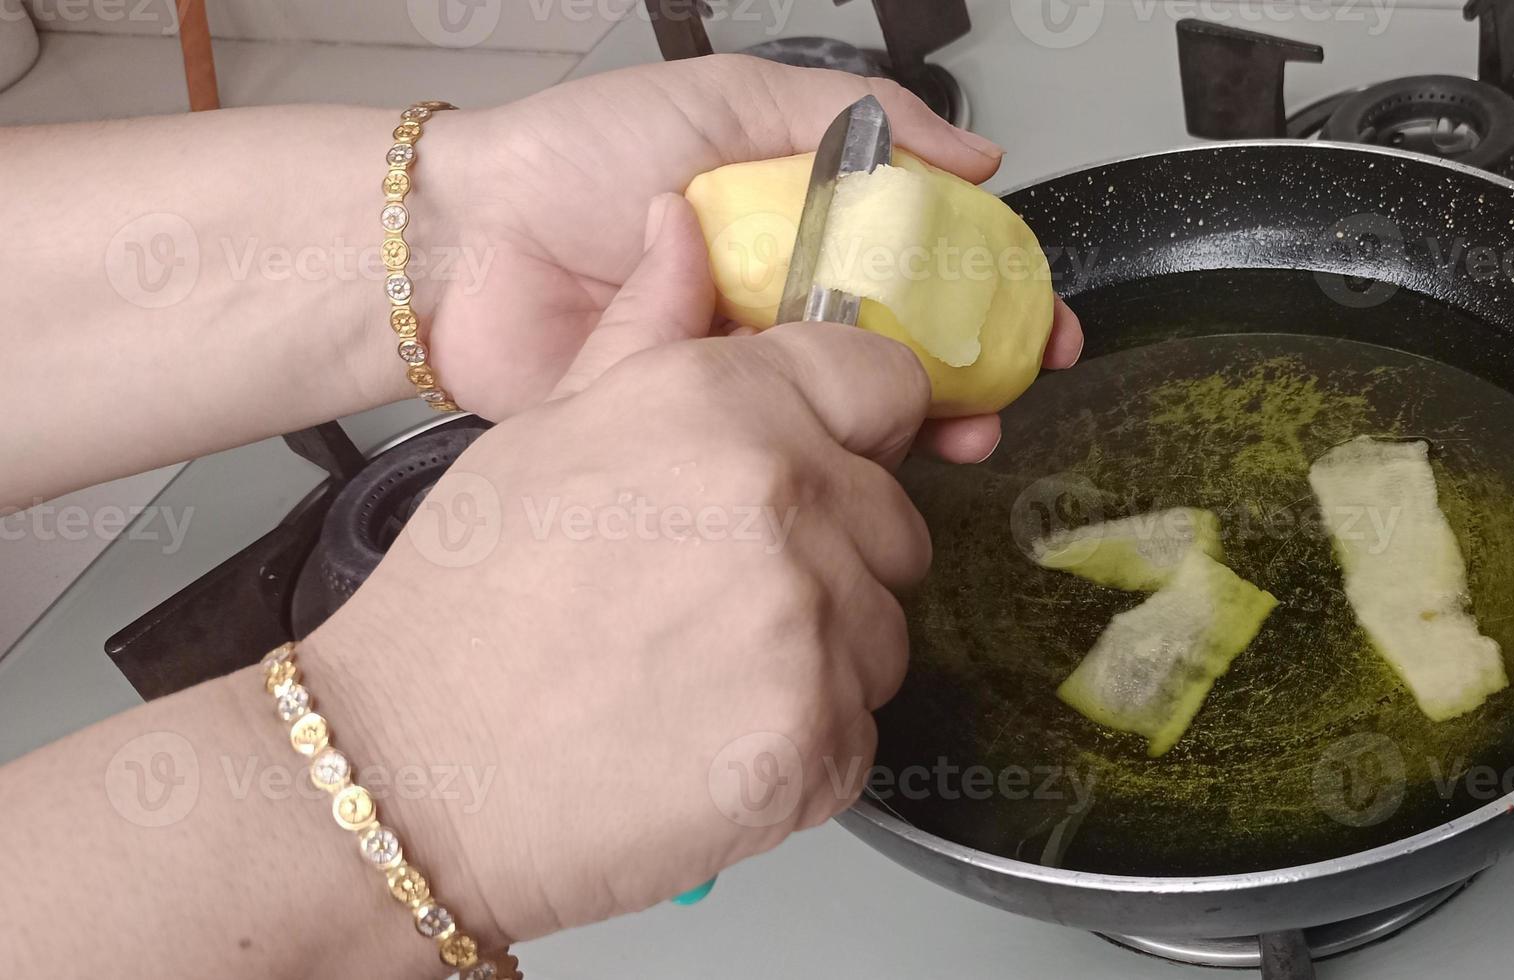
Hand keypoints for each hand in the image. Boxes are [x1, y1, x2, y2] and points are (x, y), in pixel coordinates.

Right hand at [303, 195, 929, 943]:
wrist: (404, 773)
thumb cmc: (461, 607)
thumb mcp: (546, 432)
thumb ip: (649, 330)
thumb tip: (685, 224)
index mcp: (723, 404)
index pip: (886, 385)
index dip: (863, 430)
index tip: (829, 465)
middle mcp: (784, 499)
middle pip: (892, 522)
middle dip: (831, 557)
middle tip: (714, 600)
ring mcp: (811, 626)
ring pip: (881, 631)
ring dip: (819, 655)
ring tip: (697, 676)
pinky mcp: (819, 741)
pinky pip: (860, 730)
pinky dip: (801, 742)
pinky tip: (705, 739)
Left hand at [415, 55, 1081, 460]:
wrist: (461, 248)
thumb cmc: (574, 160)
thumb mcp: (728, 101)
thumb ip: (850, 118)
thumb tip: (975, 150)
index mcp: (804, 228)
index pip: (928, 264)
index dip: (993, 292)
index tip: (1039, 318)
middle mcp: (787, 308)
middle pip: (912, 351)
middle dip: (980, 375)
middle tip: (1016, 386)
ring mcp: (752, 380)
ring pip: (863, 415)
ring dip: (927, 428)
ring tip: (963, 430)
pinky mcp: (708, 442)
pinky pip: (788, 460)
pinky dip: (839, 470)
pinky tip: (874, 463)